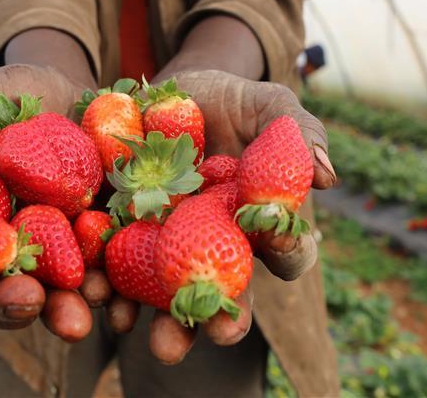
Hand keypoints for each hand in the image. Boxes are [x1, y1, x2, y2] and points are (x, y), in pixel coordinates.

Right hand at [0, 64, 105, 341]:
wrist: (78, 90)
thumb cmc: (12, 95)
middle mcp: (6, 247)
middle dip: (9, 302)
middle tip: (26, 301)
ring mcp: (57, 252)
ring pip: (54, 295)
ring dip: (63, 312)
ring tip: (79, 318)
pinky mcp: (103, 248)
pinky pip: (107, 279)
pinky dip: (115, 296)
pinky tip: (124, 305)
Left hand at [135, 68, 334, 361]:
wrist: (165, 91)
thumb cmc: (230, 102)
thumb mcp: (267, 106)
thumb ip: (297, 131)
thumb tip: (327, 176)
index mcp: (260, 225)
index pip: (286, 252)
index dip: (289, 252)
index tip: (279, 240)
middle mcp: (217, 248)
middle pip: (227, 293)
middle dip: (224, 319)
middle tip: (220, 331)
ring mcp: (170, 248)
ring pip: (169, 297)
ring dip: (163, 323)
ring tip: (155, 336)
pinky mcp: (122, 236)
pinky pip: (116, 271)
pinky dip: (108, 288)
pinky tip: (99, 295)